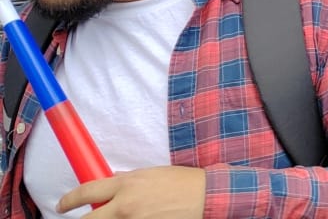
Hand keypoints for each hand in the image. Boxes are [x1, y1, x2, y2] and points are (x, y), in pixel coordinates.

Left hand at [60, 166, 204, 217]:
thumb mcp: (151, 174)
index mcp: (126, 185)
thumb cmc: (182, 182)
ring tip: (121, 215)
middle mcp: (125, 206)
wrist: (206, 197)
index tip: (62, 205)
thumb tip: (110, 182)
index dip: (68, 200)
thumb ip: (128, 180)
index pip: (85, 192)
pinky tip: (138, 218)